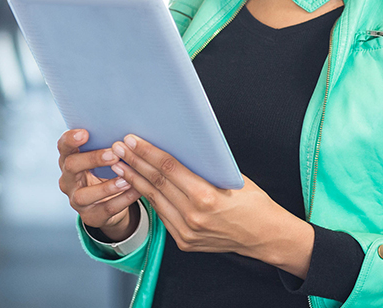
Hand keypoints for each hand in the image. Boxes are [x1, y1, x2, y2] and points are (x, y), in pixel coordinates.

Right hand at [57, 129, 142, 240]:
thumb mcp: (102, 158)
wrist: (108, 203)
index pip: (63, 146)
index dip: (71, 139)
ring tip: (125, 179)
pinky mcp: (90, 216)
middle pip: (72, 166)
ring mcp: (76, 200)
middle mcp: (68, 180)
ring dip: (106, 187)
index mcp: (69, 160)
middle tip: (113, 154)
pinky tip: (136, 191)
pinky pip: (105, 209)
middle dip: (92, 159)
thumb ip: (107, 144)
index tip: (85, 133)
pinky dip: (122, 200)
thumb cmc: (105, 172)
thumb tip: (129, 130)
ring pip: (84, 194)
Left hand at [109, 134, 314, 276]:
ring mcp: (186, 232)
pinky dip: (148, 198)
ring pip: (154, 200)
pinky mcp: (183, 242)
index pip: (169, 169)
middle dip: (135, 162)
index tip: (132, 140)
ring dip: (134, 180)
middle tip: (119, 147)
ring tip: (118, 164)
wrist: (264, 236)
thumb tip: (178, 147)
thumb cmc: (253, 202)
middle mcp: (193, 216)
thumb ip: (203, 166)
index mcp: (206, 196)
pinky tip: (136, 185)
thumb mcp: (231, 177)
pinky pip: (162, 214)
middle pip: (156, 182)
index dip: (148, 152)